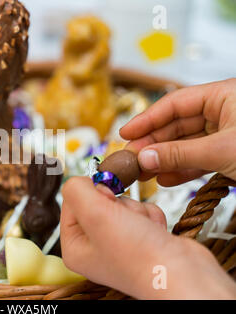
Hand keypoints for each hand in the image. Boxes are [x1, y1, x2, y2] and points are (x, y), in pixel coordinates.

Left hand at [60, 177, 235, 298]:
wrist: (184, 274)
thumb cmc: (138, 254)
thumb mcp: (94, 214)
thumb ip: (77, 190)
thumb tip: (78, 180)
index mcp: (75, 246)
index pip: (70, 203)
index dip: (89, 193)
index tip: (104, 198)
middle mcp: (95, 246)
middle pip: (98, 200)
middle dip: (117, 204)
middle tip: (124, 218)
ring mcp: (120, 242)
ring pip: (123, 203)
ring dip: (136, 210)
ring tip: (143, 229)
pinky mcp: (142, 238)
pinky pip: (142, 211)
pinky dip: (150, 216)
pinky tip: (155, 232)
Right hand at [121, 78, 235, 185]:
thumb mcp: (222, 150)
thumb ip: (181, 154)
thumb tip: (146, 157)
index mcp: (225, 96)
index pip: (175, 103)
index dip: (147, 119)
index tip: (126, 133)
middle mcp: (224, 112)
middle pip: (176, 125)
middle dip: (152, 144)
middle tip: (131, 158)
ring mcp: (227, 135)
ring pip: (186, 145)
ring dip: (163, 160)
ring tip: (143, 171)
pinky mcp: (230, 156)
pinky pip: (199, 160)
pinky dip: (182, 170)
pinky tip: (164, 178)